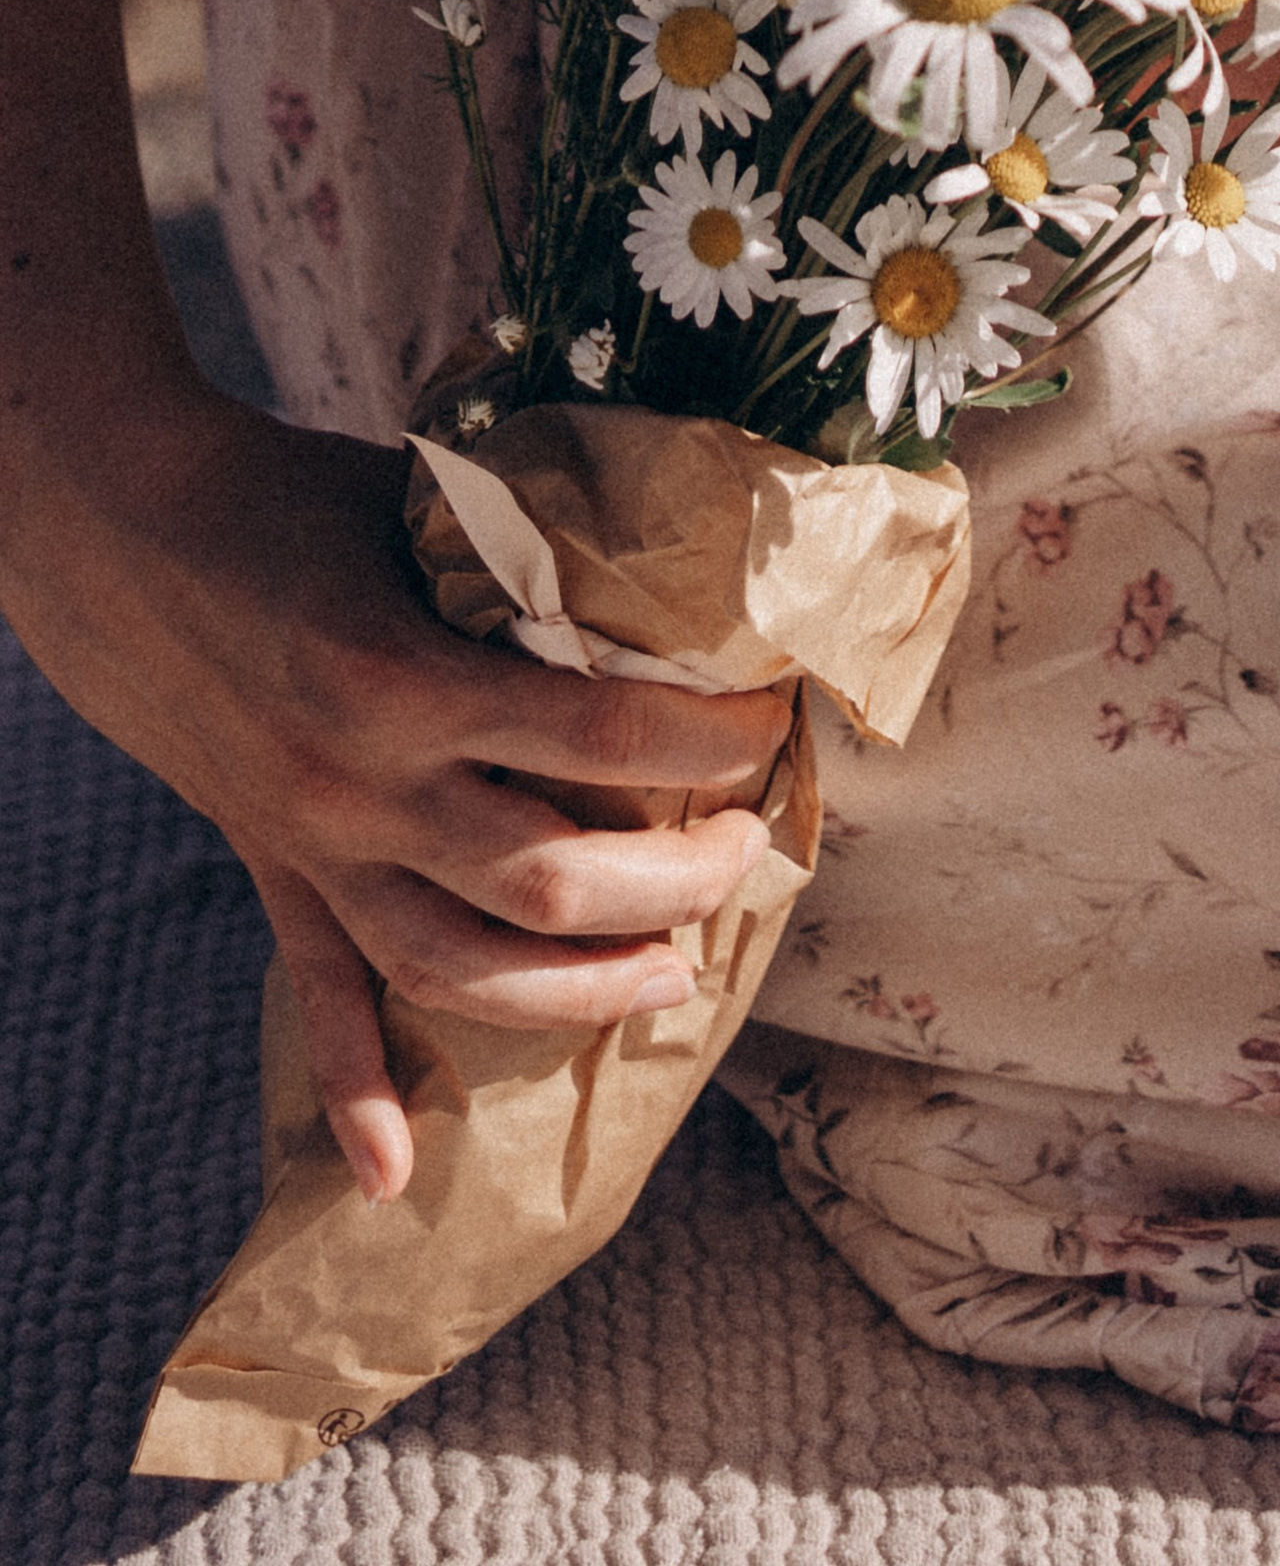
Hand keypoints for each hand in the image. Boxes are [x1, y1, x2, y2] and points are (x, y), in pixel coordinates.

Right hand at [4, 382, 787, 1201]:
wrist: (117, 528)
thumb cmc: (289, 494)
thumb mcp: (421, 502)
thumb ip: (529, 556)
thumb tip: (678, 568)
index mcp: (404, 673)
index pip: (603, 731)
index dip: (706, 735)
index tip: (771, 718)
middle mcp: (359, 782)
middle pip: (549, 881)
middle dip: (675, 882)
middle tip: (747, 850)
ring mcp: (311, 841)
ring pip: (452, 969)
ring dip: (575, 994)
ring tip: (673, 977)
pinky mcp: (272, 866)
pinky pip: (318, 995)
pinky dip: (352, 1091)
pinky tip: (394, 1176)